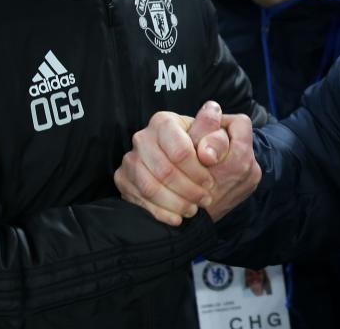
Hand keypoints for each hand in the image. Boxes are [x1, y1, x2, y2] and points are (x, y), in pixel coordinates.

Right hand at [115, 102, 260, 224]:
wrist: (180, 162)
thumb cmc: (200, 148)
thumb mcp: (214, 140)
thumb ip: (216, 137)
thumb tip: (211, 136)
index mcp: (164, 122)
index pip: (179, 151)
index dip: (197, 171)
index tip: (210, 183)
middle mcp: (142, 138)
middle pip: (164, 171)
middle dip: (188, 190)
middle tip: (205, 200)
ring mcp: (129, 159)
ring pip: (150, 187)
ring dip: (175, 203)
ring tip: (193, 209)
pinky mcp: (122, 178)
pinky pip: (139, 200)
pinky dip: (160, 213)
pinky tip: (177, 218)